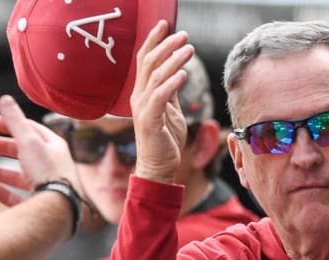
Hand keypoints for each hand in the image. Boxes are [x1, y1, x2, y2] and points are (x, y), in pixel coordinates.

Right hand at [0, 95, 79, 205]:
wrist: (58, 208)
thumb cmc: (47, 172)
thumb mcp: (29, 142)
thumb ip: (15, 122)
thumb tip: (5, 98)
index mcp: (55, 147)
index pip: (33, 130)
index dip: (12, 123)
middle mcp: (54, 166)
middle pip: (26, 153)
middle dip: (4, 147)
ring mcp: (48, 187)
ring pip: (21, 177)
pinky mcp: (41, 207)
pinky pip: (21, 199)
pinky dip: (6, 193)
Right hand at [130, 20, 193, 182]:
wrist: (158, 166)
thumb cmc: (165, 139)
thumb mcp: (170, 110)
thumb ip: (170, 91)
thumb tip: (178, 72)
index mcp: (143, 92)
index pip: (145, 60)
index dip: (154, 40)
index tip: (165, 24)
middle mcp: (139, 97)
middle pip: (149, 63)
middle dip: (165, 45)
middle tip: (183, 34)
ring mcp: (143, 108)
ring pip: (156, 77)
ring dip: (173, 60)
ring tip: (189, 48)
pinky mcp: (150, 121)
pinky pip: (160, 97)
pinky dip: (172, 84)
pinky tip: (184, 74)